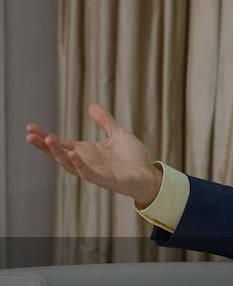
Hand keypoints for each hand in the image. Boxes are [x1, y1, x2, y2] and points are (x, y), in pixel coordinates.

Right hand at [25, 104, 161, 206]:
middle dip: (44, 145)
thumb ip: (105, 121)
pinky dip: (80, 165)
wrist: (149, 175)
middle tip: (29, 135)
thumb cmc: (133, 158)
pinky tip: (73, 154)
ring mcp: (94, 172)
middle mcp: (86, 162)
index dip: (45, 136)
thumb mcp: (118, 134)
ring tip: (47, 140)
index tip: (29, 128)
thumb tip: (92, 106)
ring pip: (70, 164)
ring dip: (58, 153)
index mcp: (86, 151)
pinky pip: (89, 173)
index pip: (61, 143)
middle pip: (59, 154)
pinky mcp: (105, 180)